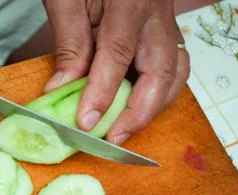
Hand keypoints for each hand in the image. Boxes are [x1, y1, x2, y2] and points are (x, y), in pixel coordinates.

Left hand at [42, 0, 189, 144]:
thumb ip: (69, 43)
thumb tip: (61, 88)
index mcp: (130, 1)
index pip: (117, 55)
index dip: (102, 94)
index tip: (85, 122)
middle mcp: (156, 14)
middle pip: (161, 71)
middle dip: (138, 112)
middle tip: (112, 138)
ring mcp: (165, 22)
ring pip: (175, 72)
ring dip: (154, 107)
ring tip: (126, 129)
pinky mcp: (163, 30)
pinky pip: (173, 66)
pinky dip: (159, 92)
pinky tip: (138, 106)